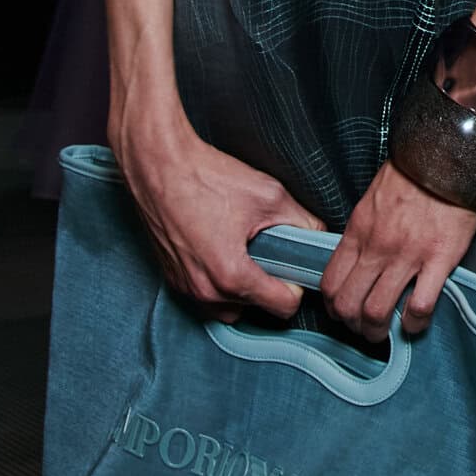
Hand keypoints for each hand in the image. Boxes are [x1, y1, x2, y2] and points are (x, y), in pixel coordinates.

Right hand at [116, 116, 326, 319]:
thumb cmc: (206, 177)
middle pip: (255, 310)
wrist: (158, 166)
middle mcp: (205, 291)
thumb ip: (302, 221)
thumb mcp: (269, 195)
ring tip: (245, 253)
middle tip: (269, 253)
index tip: (294, 266)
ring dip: (242, 290)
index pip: (283, 307)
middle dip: (267, 286)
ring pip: (228, 308)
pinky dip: (217, 282)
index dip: (296, 285)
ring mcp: (185, 287)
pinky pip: (204, 296)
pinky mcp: (172, 278)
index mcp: (231, 276)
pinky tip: (222, 249)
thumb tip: (316, 235)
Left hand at [319, 159, 475, 341]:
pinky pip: (419, 306)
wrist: (450, 156)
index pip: (331, 282)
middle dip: (352, 325)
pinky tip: (415, 322)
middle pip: (348, 304)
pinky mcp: (438, 259)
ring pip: (377, 311)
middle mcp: (377, 247)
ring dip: (378, 330)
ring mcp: (407, 255)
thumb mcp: (373, 200)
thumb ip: (362, 231)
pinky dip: (414, 323)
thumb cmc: (413, 175)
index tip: (342, 312)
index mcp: (359, 231)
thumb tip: (357, 258)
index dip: (333, 307)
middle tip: (363, 328)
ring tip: (387, 333)